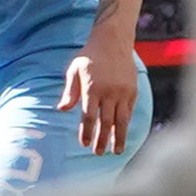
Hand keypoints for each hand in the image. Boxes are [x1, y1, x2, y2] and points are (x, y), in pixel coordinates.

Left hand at [63, 29, 139, 156]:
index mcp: (92, 88)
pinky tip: (122, 134)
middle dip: (102, 139)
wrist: (113, 42)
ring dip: (118, 137)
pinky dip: (126, 125)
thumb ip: (70, 91)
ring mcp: (123, 93)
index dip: (87, 131)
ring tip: (116, 151)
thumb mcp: (74, 70)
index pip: (89, 116)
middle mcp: (109, 92)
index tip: (84, 143)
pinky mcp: (133, 92)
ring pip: (121, 120)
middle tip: (98, 154)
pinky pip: (129, 112)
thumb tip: (62, 109)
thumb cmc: (90, 56)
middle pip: (106, 122)